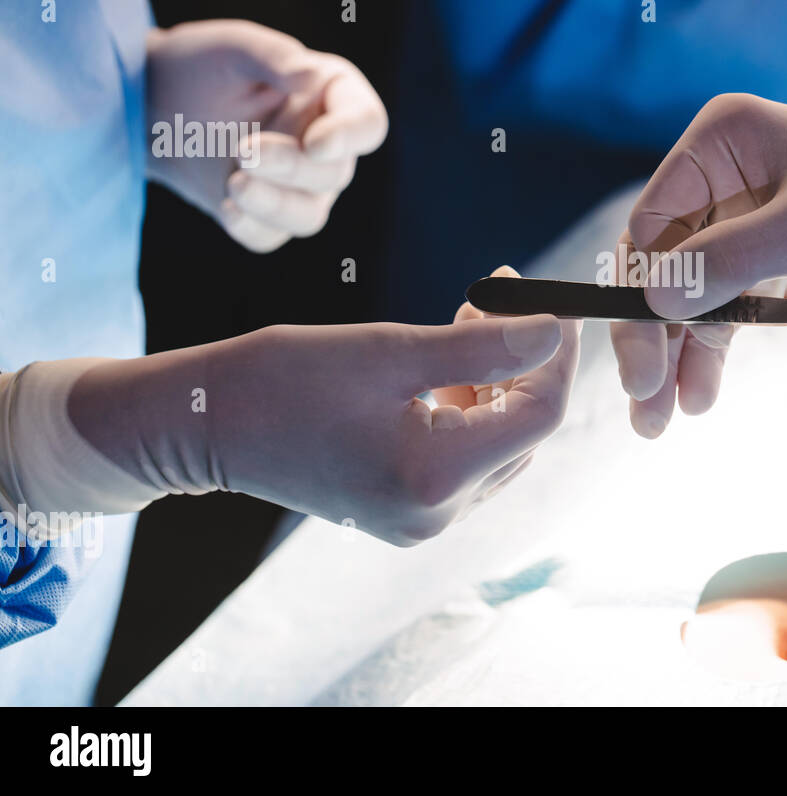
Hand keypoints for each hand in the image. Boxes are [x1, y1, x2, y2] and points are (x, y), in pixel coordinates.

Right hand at [58, 271, 579, 544]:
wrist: (202, 423)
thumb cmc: (282, 379)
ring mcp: (420, 520)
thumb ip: (482, 345)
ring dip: (498, 377)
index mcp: (433, 477)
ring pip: (498, 442)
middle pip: (524, 431)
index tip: (550, 298)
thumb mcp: (389, 350)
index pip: (540, 415)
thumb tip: (554, 330)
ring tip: (467, 316)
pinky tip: (446, 361)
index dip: (556, 353)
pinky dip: (469, 404)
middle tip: (501, 292)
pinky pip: (464, 456)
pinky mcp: (404, 510)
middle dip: (525, 359)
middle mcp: (435, 514)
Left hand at [146, 19, 387, 251]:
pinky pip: (269, 236)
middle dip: (291, 167)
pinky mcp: (262, 213)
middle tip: (243, 149)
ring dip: (274, 205)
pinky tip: (226, 206)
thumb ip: (274, 56)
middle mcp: (325, 147)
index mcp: (333, 97)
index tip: (315, 144)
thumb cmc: (204, 64)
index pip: (367, 123)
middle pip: (334, 174)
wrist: (155, 100)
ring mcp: (298, 187)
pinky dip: (250, 225)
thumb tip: (311, 77)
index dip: (349, 137)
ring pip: (308, 216)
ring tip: (233, 182)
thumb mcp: (235, 47)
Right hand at [611, 94, 786, 434]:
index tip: (638, 359)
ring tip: (663, 423)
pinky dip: (712, 352)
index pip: (651, 222)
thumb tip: (651, 298)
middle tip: (644, 405)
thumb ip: (729, 260)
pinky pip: (726, 310)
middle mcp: (726, 177)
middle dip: (650, 337)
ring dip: (676, 357)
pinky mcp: (776, 263)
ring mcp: (749, 222)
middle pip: (663, 265)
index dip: (633, 294)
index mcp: (725, 141)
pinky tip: (701, 397)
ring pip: (689, 297)